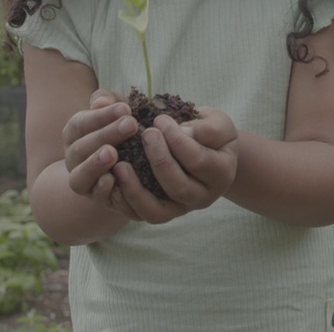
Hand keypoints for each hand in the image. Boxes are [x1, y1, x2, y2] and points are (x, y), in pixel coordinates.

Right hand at [61, 89, 138, 209]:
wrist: (128, 164)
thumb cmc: (121, 130)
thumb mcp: (117, 112)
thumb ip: (109, 103)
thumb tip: (101, 102)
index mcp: (75, 133)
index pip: (82, 123)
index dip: (102, 116)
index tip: (126, 108)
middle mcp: (73, 157)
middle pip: (82, 147)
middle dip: (106, 135)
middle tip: (130, 124)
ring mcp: (83, 180)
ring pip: (80, 176)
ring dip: (95, 164)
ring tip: (112, 153)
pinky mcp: (97, 198)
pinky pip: (95, 196)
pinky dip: (102, 189)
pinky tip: (114, 179)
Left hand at [108, 106, 237, 223]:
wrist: (205, 150)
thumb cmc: (208, 132)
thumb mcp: (216, 122)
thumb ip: (205, 127)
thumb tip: (182, 132)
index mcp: (221, 173)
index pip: (198, 161)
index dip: (177, 141)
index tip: (160, 119)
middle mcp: (202, 197)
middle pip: (178, 188)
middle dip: (159, 160)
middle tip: (146, 134)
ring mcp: (179, 209)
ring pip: (156, 212)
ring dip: (135, 190)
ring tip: (120, 165)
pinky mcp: (159, 212)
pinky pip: (139, 215)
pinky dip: (124, 201)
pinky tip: (112, 179)